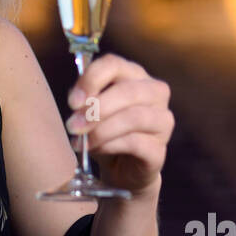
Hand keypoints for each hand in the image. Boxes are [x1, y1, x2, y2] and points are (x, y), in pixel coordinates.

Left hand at [64, 53, 173, 195]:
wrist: (121, 170)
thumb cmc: (104, 132)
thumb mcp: (90, 111)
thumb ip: (85, 99)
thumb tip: (76, 98)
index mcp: (135, 75)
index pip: (114, 65)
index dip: (91, 80)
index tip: (72, 102)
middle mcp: (155, 93)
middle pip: (127, 91)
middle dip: (96, 108)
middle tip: (72, 125)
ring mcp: (163, 121)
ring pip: (134, 117)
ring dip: (101, 130)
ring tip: (81, 141)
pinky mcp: (160, 149)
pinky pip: (136, 143)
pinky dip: (110, 146)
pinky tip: (95, 149)